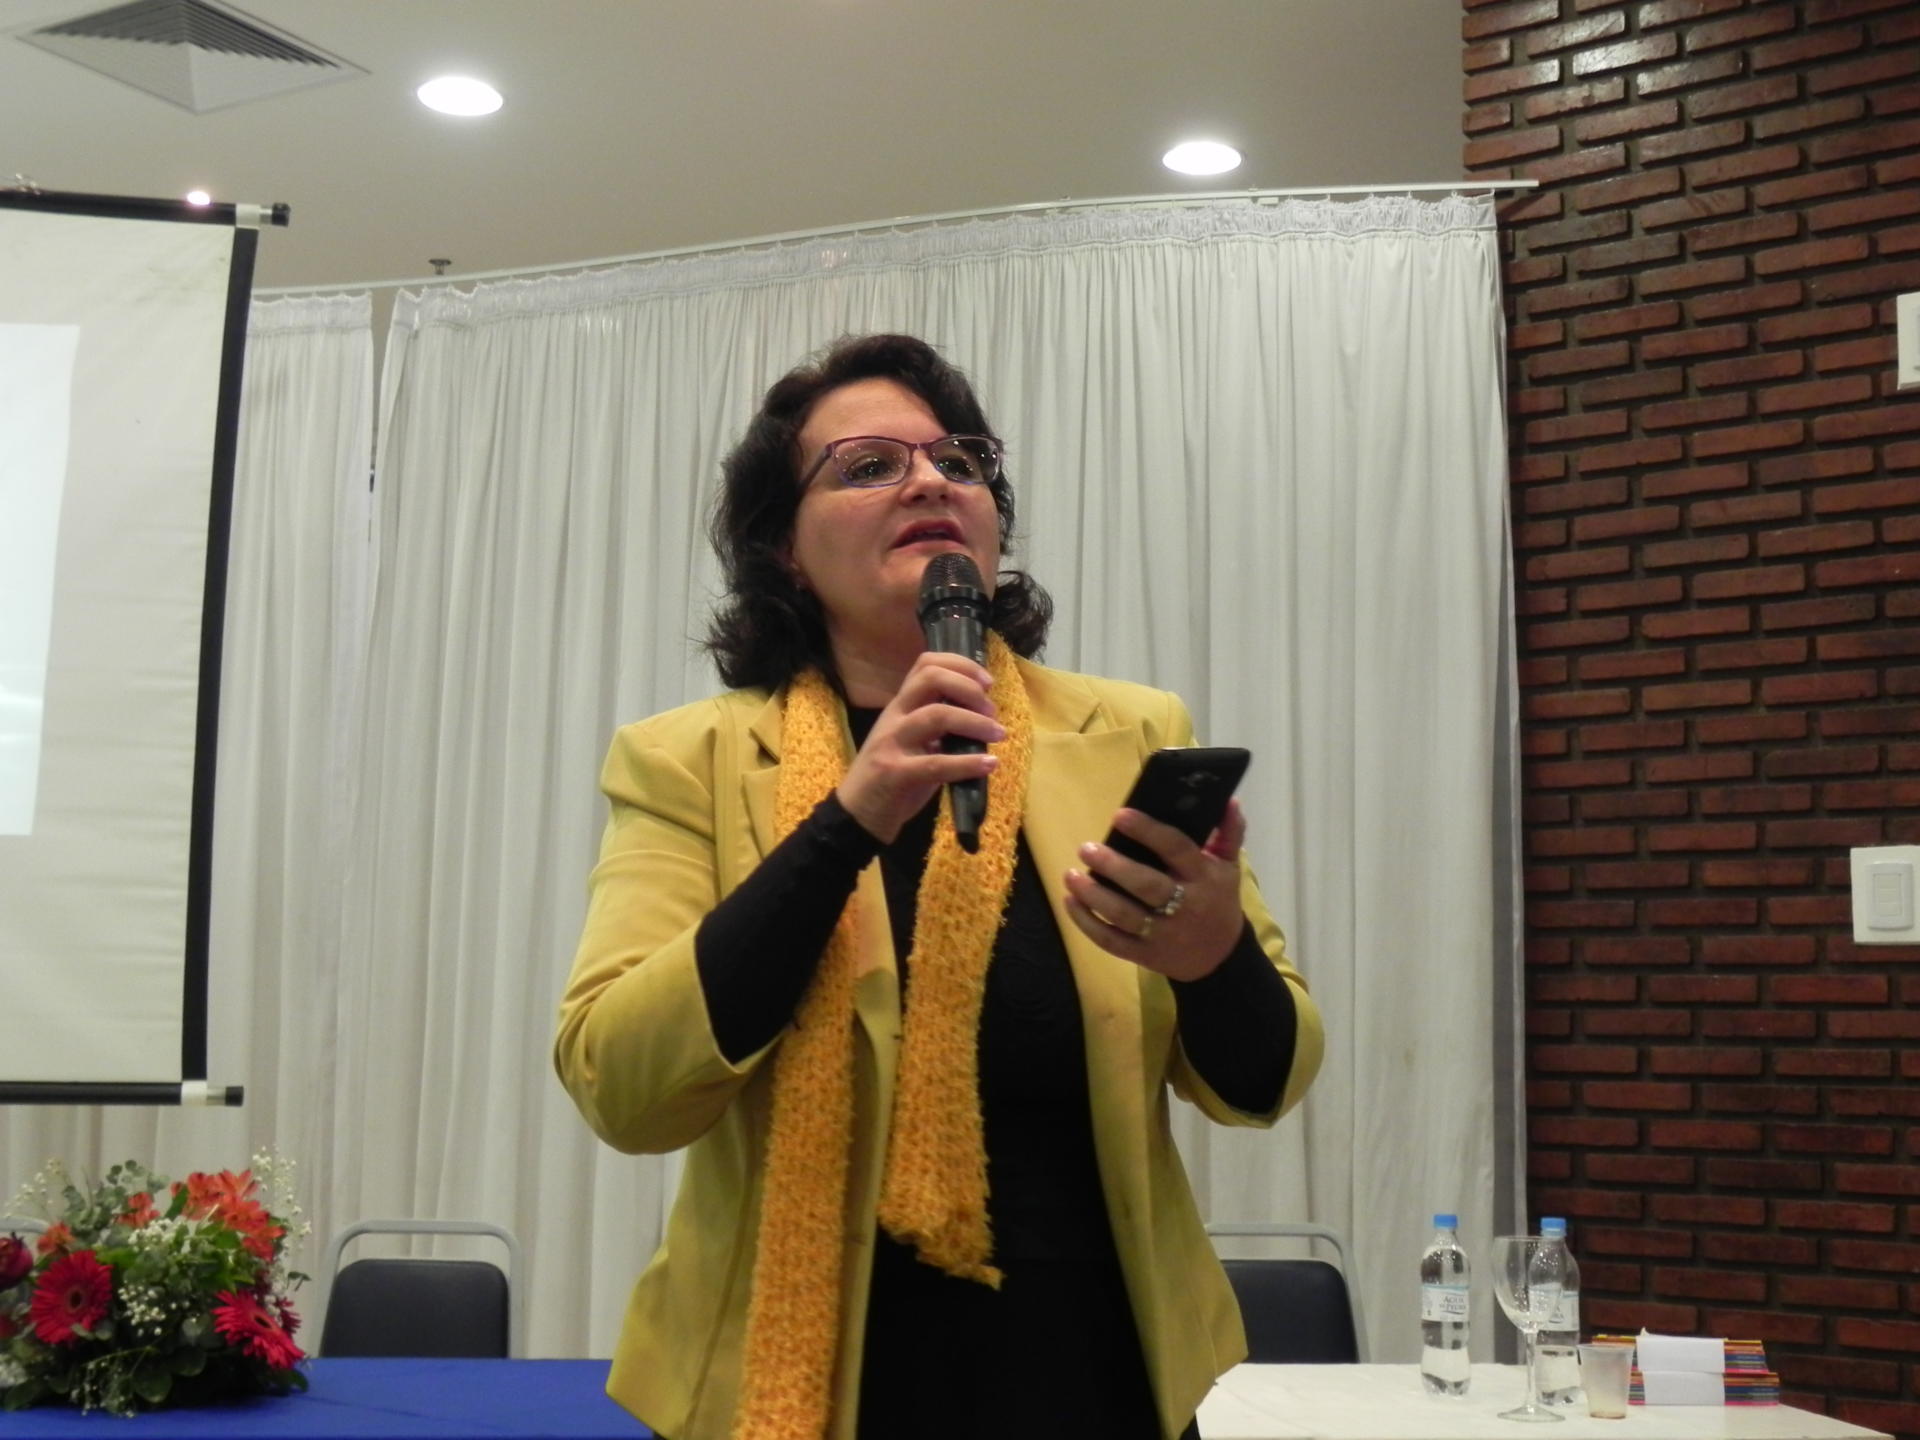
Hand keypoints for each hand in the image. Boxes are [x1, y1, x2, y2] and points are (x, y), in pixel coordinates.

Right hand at [836, 652, 1002, 841]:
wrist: (858, 814)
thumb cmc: (891, 777)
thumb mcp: (913, 741)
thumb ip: (939, 726)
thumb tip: (981, 717)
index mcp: (900, 705)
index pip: (926, 664)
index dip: (962, 665)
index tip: (987, 682)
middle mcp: (894, 717)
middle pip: (931, 678)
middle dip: (968, 687)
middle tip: (992, 710)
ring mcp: (892, 743)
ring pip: (937, 715)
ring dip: (976, 722)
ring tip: (998, 735)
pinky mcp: (895, 773)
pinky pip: (937, 764)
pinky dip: (969, 763)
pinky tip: (989, 765)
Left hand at [1062, 799, 1246, 980]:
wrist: (1220, 958)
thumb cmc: (1218, 901)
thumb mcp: (1229, 868)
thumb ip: (1229, 833)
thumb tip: (1229, 800)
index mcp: (1203, 877)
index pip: (1176, 849)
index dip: (1148, 831)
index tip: (1119, 815)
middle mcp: (1183, 906)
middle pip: (1146, 885)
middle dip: (1113, 866)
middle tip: (1086, 848)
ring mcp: (1162, 933)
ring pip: (1124, 915)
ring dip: (1093, 895)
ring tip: (1070, 874)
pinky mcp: (1145, 954)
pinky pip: (1111, 941)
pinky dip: (1087, 923)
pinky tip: (1070, 902)